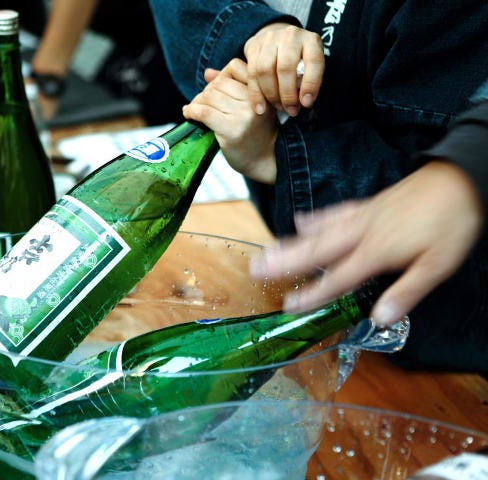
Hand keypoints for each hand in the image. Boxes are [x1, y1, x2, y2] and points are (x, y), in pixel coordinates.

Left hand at [182, 58, 277, 183]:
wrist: (267, 160)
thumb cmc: (258, 133)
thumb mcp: (251, 106)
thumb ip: (231, 87)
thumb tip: (207, 72)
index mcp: (261, 91)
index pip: (235, 67)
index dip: (220, 75)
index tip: (215, 88)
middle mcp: (254, 101)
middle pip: (218, 83)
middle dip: (206, 91)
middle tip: (201, 102)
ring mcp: (243, 116)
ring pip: (209, 96)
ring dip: (196, 102)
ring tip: (195, 110)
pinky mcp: (231, 130)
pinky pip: (204, 112)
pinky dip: (191, 111)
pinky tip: (188, 114)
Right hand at [243, 22, 323, 116]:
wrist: (279, 40)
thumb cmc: (299, 60)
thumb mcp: (311, 66)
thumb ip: (308, 81)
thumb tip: (302, 103)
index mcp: (311, 40)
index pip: (313, 61)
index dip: (310, 84)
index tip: (306, 103)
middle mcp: (291, 35)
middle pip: (286, 67)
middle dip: (287, 94)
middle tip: (290, 110)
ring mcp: (270, 39)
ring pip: (265, 70)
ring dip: (271, 94)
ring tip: (277, 107)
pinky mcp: (254, 46)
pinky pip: (251, 73)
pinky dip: (255, 94)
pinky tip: (260, 108)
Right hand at [251, 161, 483, 324]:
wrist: (458, 179)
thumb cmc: (451, 223)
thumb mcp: (437, 265)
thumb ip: (406, 292)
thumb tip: (379, 320)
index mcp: (377, 251)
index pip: (339, 278)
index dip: (313, 294)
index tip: (288, 305)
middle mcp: (361, 233)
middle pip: (317, 250)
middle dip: (285, 262)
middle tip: (256, 268)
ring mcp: (361, 216)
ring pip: (319, 232)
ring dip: (291, 242)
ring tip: (267, 250)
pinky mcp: (367, 205)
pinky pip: (335, 212)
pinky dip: (316, 217)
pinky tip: (301, 220)